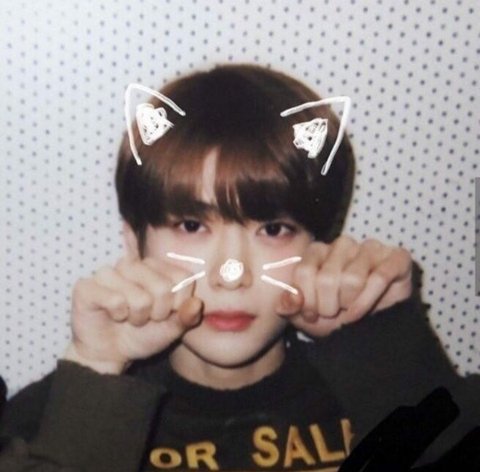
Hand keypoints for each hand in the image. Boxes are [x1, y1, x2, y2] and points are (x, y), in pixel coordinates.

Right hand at [64, 255, 203, 373]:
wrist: (110, 353)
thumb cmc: (142, 335)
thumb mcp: (172, 328)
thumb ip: (187, 316)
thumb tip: (197, 303)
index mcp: (156, 267)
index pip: (182, 278)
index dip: (178, 304)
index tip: (167, 313)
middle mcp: (132, 263)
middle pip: (162, 287)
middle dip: (157, 313)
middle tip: (144, 318)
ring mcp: (108, 272)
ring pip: (139, 296)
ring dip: (137, 316)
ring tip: (128, 317)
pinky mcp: (87, 286)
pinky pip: (114, 300)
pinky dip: (117, 315)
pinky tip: (112, 315)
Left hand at [275, 236, 412, 336]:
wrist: (370, 326)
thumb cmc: (336, 313)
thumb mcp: (306, 313)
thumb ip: (291, 305)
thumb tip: (285, 304)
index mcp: (318, 251)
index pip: (304, 272)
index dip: (306, 300)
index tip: (311, 314)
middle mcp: (343, 245)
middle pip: (327, 278)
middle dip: (328, 306)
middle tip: (334, 312)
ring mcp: (370, 248)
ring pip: (352, 279)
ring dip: (350, 304)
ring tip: (350, 308)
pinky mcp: (396, 258)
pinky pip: (379, 278)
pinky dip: (368, 301)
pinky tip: (365, 312)